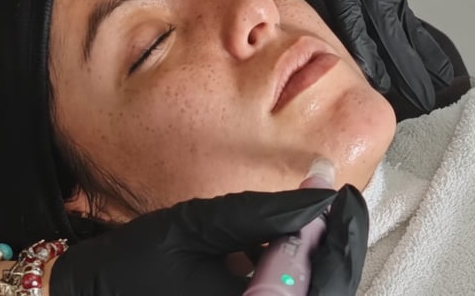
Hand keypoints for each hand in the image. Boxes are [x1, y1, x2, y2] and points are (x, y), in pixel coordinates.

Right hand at [49, 187, 367, 295]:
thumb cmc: (131, 267)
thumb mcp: (194, 227)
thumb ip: (260, 212)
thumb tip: (318, 189)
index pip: (323, 279)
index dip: (342, 234)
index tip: (343, 194)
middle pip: (327, 292)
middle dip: (335, 250)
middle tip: (332, 206)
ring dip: (318, 263)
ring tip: (310, 221)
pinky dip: (294, 276)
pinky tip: (281, 248)